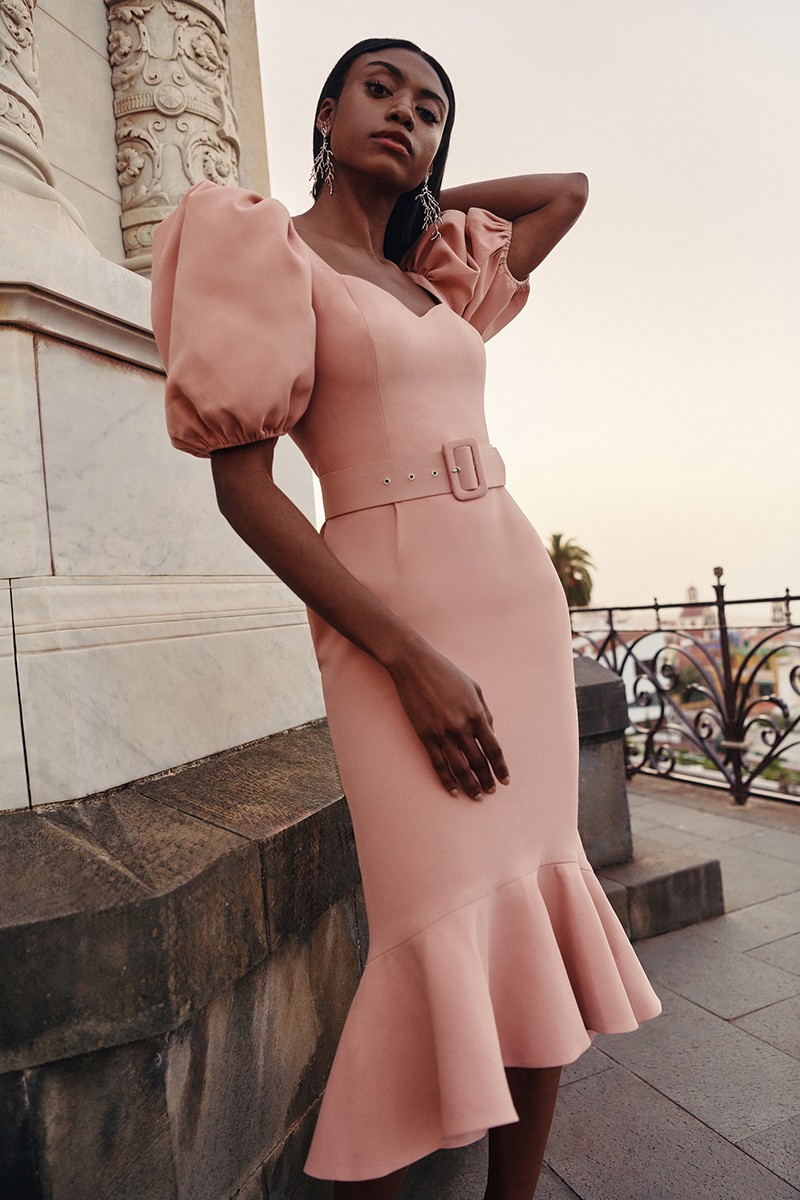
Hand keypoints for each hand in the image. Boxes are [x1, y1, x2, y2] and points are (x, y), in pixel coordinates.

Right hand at [387, 640, 509, 799]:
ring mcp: (442, 733)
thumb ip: (485, 712)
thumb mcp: (474, 688)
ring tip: (475, 796)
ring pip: (459, 767)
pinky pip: (438, 763)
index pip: (493, 749)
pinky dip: (446, 779)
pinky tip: (451, 790)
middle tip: (490, 792)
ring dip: (469, 785)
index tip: (505, 780)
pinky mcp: (425, 735)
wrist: (414, 666)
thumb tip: (490, 733)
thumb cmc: (446, 673)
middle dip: (486, 780)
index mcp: (477, 714)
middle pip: (478, 762)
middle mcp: (462, 727)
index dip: (500, 768)